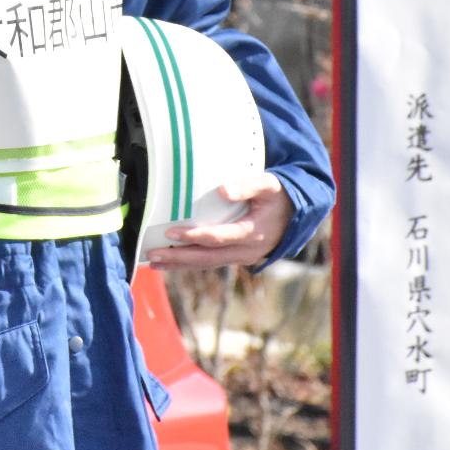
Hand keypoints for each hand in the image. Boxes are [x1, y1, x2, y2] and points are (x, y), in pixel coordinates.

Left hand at [146, 172, 294, 270]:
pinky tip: (172, 262)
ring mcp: (242, 257)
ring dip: (180, 264)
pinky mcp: (237, 257)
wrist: (296, 215)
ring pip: (207, 263)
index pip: (219, 238)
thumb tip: (223, 190)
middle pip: (207, 258)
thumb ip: (247, 186)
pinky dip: (190, 263)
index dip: (194, 236)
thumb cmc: (279, 197)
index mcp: (253, 233)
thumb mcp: (268, 185)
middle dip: (178, 258)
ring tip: (154, 263)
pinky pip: (211, 262)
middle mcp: (246, 251)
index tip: (171, 232)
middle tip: (152, 256)